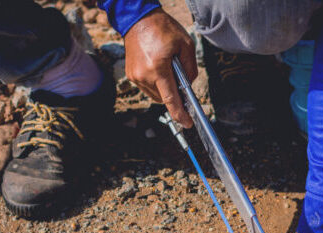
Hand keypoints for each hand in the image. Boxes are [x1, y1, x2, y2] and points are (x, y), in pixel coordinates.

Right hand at [124, 9, 196, 127]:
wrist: (138, 19)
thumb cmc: (163, 29)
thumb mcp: (186, 45)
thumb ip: (191, 69)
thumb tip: (189, 86)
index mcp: (158, 68)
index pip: (170, 98)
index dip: (180, 113)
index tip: (187, 123)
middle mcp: (144, 75)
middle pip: (164, 98)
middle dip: (174, 94)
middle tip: (179, 79)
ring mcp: (135, 76)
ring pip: (156, 95)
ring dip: (165, 89)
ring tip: (167, 69)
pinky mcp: (131, 75)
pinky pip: (148, 88)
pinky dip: (156, 84)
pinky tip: (158, 69)